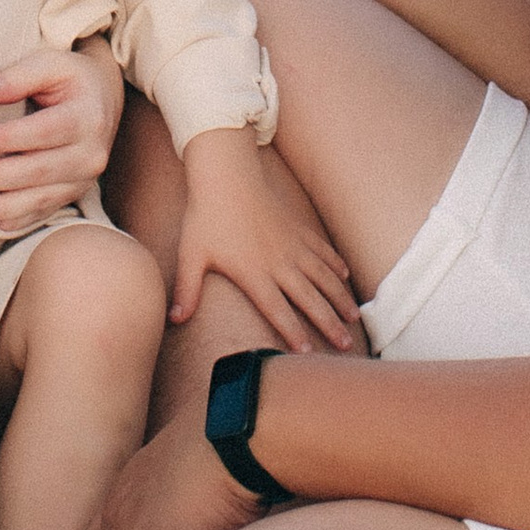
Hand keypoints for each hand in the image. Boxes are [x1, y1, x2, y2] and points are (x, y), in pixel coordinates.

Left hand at [0, 39, 123, 233]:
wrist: (102, 99)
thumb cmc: (70, 78)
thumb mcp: (51, 64)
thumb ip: (19, 75)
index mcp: (88, 116)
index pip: (42, 131)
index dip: (4, 139)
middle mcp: (92, 153)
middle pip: (39, 170)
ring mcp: (85, 179)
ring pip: (41, 198)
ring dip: (3, 207)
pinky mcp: (74, 194)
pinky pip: (43, 212)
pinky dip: (15, 220)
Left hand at [171, 129, 360, 350]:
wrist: (226, 177)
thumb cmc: (206, 217)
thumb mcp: (191, 255)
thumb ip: (186, 290)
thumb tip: (174, 319)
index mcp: (254, 273)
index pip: (277, 310)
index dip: (293, 332)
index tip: (308, 352)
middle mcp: (279, 262)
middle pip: (309, 298)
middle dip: (329, 322)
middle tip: (346, 344)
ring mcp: (292, 245)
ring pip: (322, 276)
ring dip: (339, 297)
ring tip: (355, 317)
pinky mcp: (297, 228)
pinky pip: (321, 250)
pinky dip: (334, 264)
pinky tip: (345, 276)